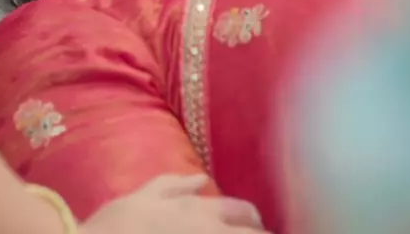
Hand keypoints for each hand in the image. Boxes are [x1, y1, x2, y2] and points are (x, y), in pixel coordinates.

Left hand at [80, 174, 266, 233]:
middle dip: (255, 226)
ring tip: (249, 215)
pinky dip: (190, 183)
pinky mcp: (143, 196)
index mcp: (207, 233)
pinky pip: (173, 183)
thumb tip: (224, 232)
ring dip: (233, 208)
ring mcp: (170, 202)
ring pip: (212, 200)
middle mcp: (196, 215)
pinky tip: (200, 180)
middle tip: (266, 231)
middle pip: (237, 217)